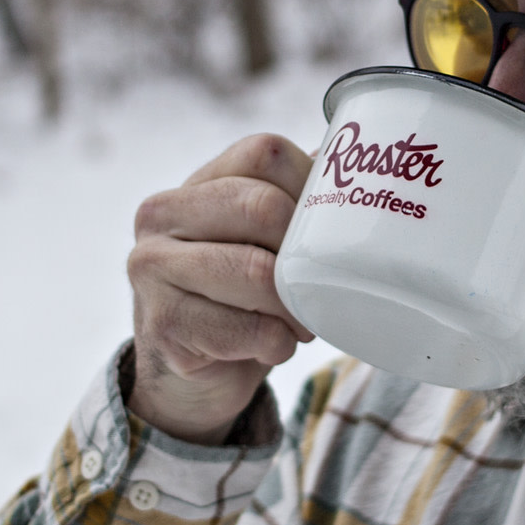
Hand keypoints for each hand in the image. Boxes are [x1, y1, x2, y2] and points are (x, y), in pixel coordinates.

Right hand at [126, 133, 314, 443]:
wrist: (193, 369)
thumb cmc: (242, 293)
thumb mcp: (263, 240)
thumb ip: (298, 200)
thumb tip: (372, 162)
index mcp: (196, 183)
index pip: (265, 154)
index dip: (311, 189)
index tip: (327, 230)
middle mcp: (162, 215)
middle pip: (262, 207)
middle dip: (306, 254)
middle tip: (321, 286)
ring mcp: (152, 268)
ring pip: (254, 272)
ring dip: (294, 307)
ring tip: (302, 322)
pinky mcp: (161, 323)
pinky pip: (241, 330)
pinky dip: (275, 343)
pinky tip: (274, 344)